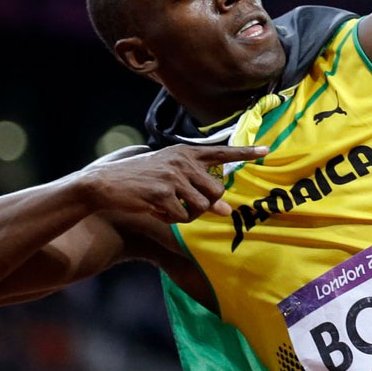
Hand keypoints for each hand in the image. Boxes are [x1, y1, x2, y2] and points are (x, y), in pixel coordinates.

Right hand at [78, 144, 268, 222]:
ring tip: (168, 207)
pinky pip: (182, 217)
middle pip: (216, 192)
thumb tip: (227, 210)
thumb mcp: (170, 177)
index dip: (245, 152)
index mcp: (185, 153)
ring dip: (188, 215)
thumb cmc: (140, 180)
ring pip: (201, 207)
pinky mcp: (162, 194)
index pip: (221, 152)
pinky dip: (172, 220)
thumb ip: (199, 188)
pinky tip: (157, 211)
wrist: (104, 183)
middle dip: (205, 205)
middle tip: (184, 205)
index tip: (266, 150)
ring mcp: (173, 177)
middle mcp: (182, 161)